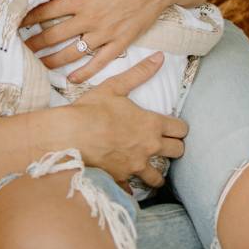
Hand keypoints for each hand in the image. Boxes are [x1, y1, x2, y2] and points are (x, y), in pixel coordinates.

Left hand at [23, 0, 178, 82]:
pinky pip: (100, 62)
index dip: (27, 19)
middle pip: (54, 35)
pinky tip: (72, 79)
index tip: (13, 25)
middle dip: (34, 43)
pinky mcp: (121, 42)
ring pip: (73, 52)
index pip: (45, 12)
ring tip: (37, 66)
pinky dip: (85, 73)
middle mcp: (89, 19)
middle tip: (18, 50)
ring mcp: (105, 33)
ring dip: (53, 60)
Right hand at [65, 53, 186, 187]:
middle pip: (177, 151)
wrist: (68, 136)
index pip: (180, 129)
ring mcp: (135, 166)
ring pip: (159, 177)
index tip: (175, 126)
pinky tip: (127, 184)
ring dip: (157, 172)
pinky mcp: (120, 179)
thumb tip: (160, 57)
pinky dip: (131, 188)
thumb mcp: (114, 86)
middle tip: (167, 144)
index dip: (180, 127)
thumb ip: (139, 73)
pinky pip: (132, 190)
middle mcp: (148, 147)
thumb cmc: (91, 109)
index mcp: (150, 124)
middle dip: (175, 147)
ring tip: (152, 169)